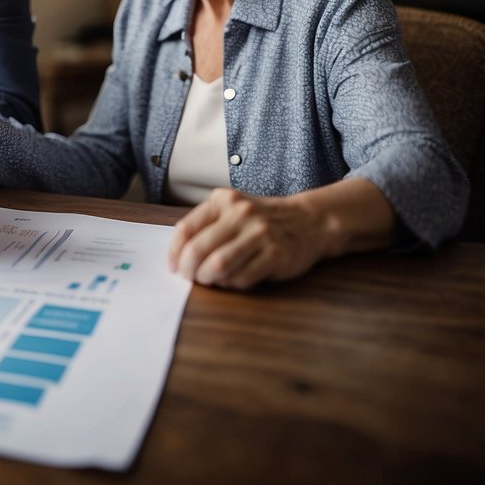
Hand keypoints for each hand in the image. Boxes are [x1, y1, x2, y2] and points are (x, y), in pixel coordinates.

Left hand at [166, 188, 333, 289]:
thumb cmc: (262, 220)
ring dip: (207, 279)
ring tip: (209, 280)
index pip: (186, 229)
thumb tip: (178, 257)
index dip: (174, 252)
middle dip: (188, 270)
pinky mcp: (276, 254)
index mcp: (223, 201)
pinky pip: (242, 277)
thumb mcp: (232, 210)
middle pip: (198, 249)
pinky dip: (231, 284)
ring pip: (218, 265)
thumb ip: (207, 226)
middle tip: (189, 278)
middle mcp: (241, 213)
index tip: (174, 266)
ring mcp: (260, 233)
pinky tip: (232, 280)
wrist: (310, 221)